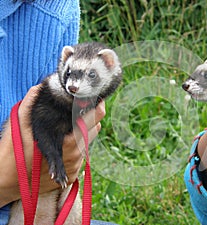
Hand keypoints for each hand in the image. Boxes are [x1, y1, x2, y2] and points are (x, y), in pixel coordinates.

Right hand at [0, 85, 105, 206]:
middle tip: (77, 110)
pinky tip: (62, 141)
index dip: (98, 105)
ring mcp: (77, 164)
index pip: (95, 118)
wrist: (10, 184)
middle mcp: (78, 153)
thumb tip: (37, 88)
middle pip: (95, 127)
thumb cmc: (14, 155)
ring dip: (81, 130)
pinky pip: (82, 152)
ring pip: (89, 140)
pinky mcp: (75, 172)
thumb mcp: (19, 127)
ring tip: (66, 126)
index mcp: (70, 140)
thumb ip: (29, 105)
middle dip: (89, 117)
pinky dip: (75, 144)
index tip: (95, 97)